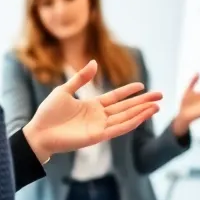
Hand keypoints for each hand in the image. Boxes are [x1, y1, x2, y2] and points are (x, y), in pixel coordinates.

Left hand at [23, 60, 161, 163]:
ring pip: (126, 118)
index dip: (129, 92)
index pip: (116, 97)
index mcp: (92, 106)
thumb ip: (81, 78)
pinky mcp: (97, 136)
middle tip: (160, 95)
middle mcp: (98, 117)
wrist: (38, 132)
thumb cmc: (48, 113)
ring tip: (156, 106)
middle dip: (143, 102)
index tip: (142, 85)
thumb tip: (95, 62)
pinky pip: (118, 129)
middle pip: (126, 107)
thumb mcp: (64, 90)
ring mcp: (99, 127)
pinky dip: (131, 122)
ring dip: (141, 112)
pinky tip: (143, 116)